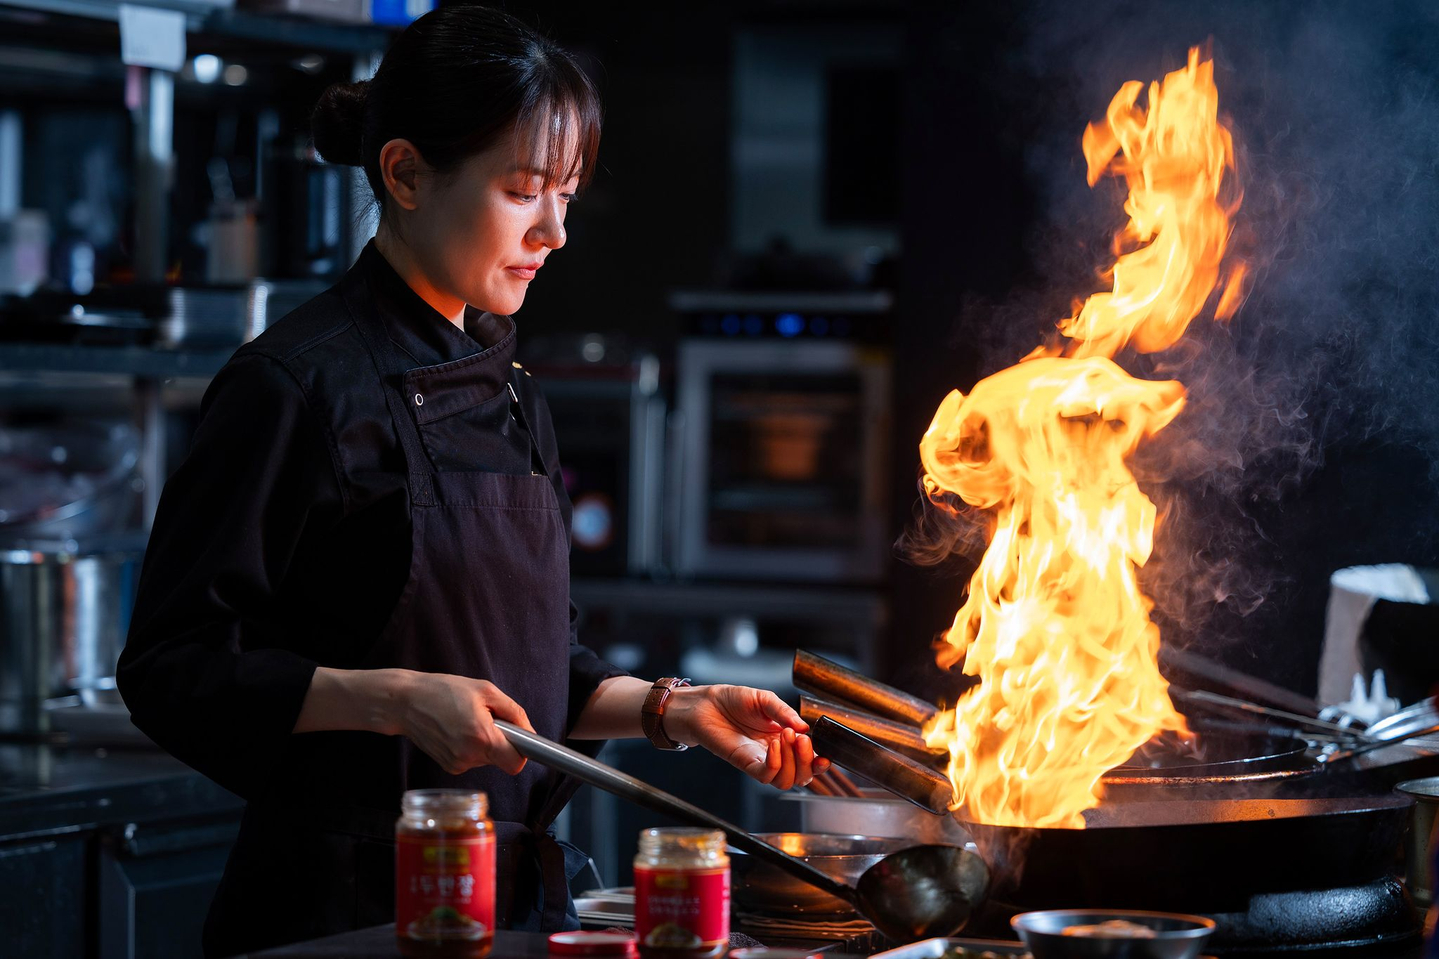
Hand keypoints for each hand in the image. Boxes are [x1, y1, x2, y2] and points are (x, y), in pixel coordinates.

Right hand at [397, 672, 533, 775]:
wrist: (405, 702)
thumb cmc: (443, 691)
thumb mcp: (486, 690)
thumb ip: (514, 713)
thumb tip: (529, 732)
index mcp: (481, 738)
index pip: (516, 764)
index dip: (523, 751)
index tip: (520, 739)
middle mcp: (469, 757)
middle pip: (502, 759)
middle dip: (502, 740)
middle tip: (486, 718)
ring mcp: (457, 764)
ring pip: (487, 759)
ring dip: (485, 741)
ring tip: (466, 720)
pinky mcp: (449, 766)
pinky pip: (473, 758)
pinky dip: (471, 745)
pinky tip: (457, 729)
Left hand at [664, 685, 830, 788]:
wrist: (706, 704)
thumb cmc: (733, 700)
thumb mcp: (765, 699)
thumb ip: (785, 713)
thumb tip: (806, 727)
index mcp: (785, 739)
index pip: (808, 760)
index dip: (819, 762)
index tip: (825, 755)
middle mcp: (776, 754)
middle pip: (802, 775)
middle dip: (807, 759)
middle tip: (801, 738)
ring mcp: (761, 761)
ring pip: (787, 780)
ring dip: (793, 761)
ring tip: (786, 736)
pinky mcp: (745, 764)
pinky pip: (766, 775)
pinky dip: (776, 763)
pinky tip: (774, 745)